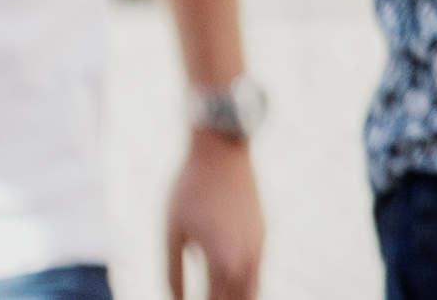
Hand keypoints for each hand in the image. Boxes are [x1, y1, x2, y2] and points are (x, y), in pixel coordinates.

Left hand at [162, 131, 263, 298]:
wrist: (222, 152)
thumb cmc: (190, 188)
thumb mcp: (172, 230)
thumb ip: (173, 270)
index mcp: (221, 261)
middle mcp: (246, 259)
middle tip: (204, 299)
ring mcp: (260, 247)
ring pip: (253, 291)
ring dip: (237, 298)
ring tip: (217, 295)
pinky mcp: (264, 235)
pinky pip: (258, 270)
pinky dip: (245, 283)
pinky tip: (230, 282)